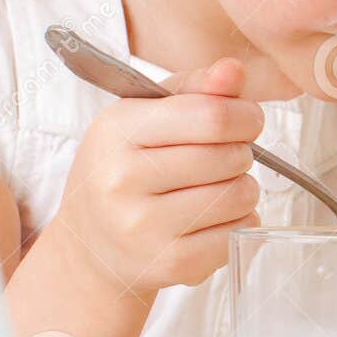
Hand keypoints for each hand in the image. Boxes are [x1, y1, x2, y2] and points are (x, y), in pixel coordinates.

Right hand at [54, 57, 263, 293]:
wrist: (90, 245)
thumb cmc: (123, 167)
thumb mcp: (142, 115)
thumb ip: (193, 88)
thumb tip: (233, 71)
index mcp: (117, 131)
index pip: (210, 116)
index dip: (244, 115)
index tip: (247, 120)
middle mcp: (124, 180)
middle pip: (230, 156)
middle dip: (242, 151)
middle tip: (226, 156)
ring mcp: (145, 228)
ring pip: (239, 196)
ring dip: (244, 188)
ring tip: (220, 186)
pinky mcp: (169, 264)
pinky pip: (237, 235)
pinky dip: (239, 223)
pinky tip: (215, 218)